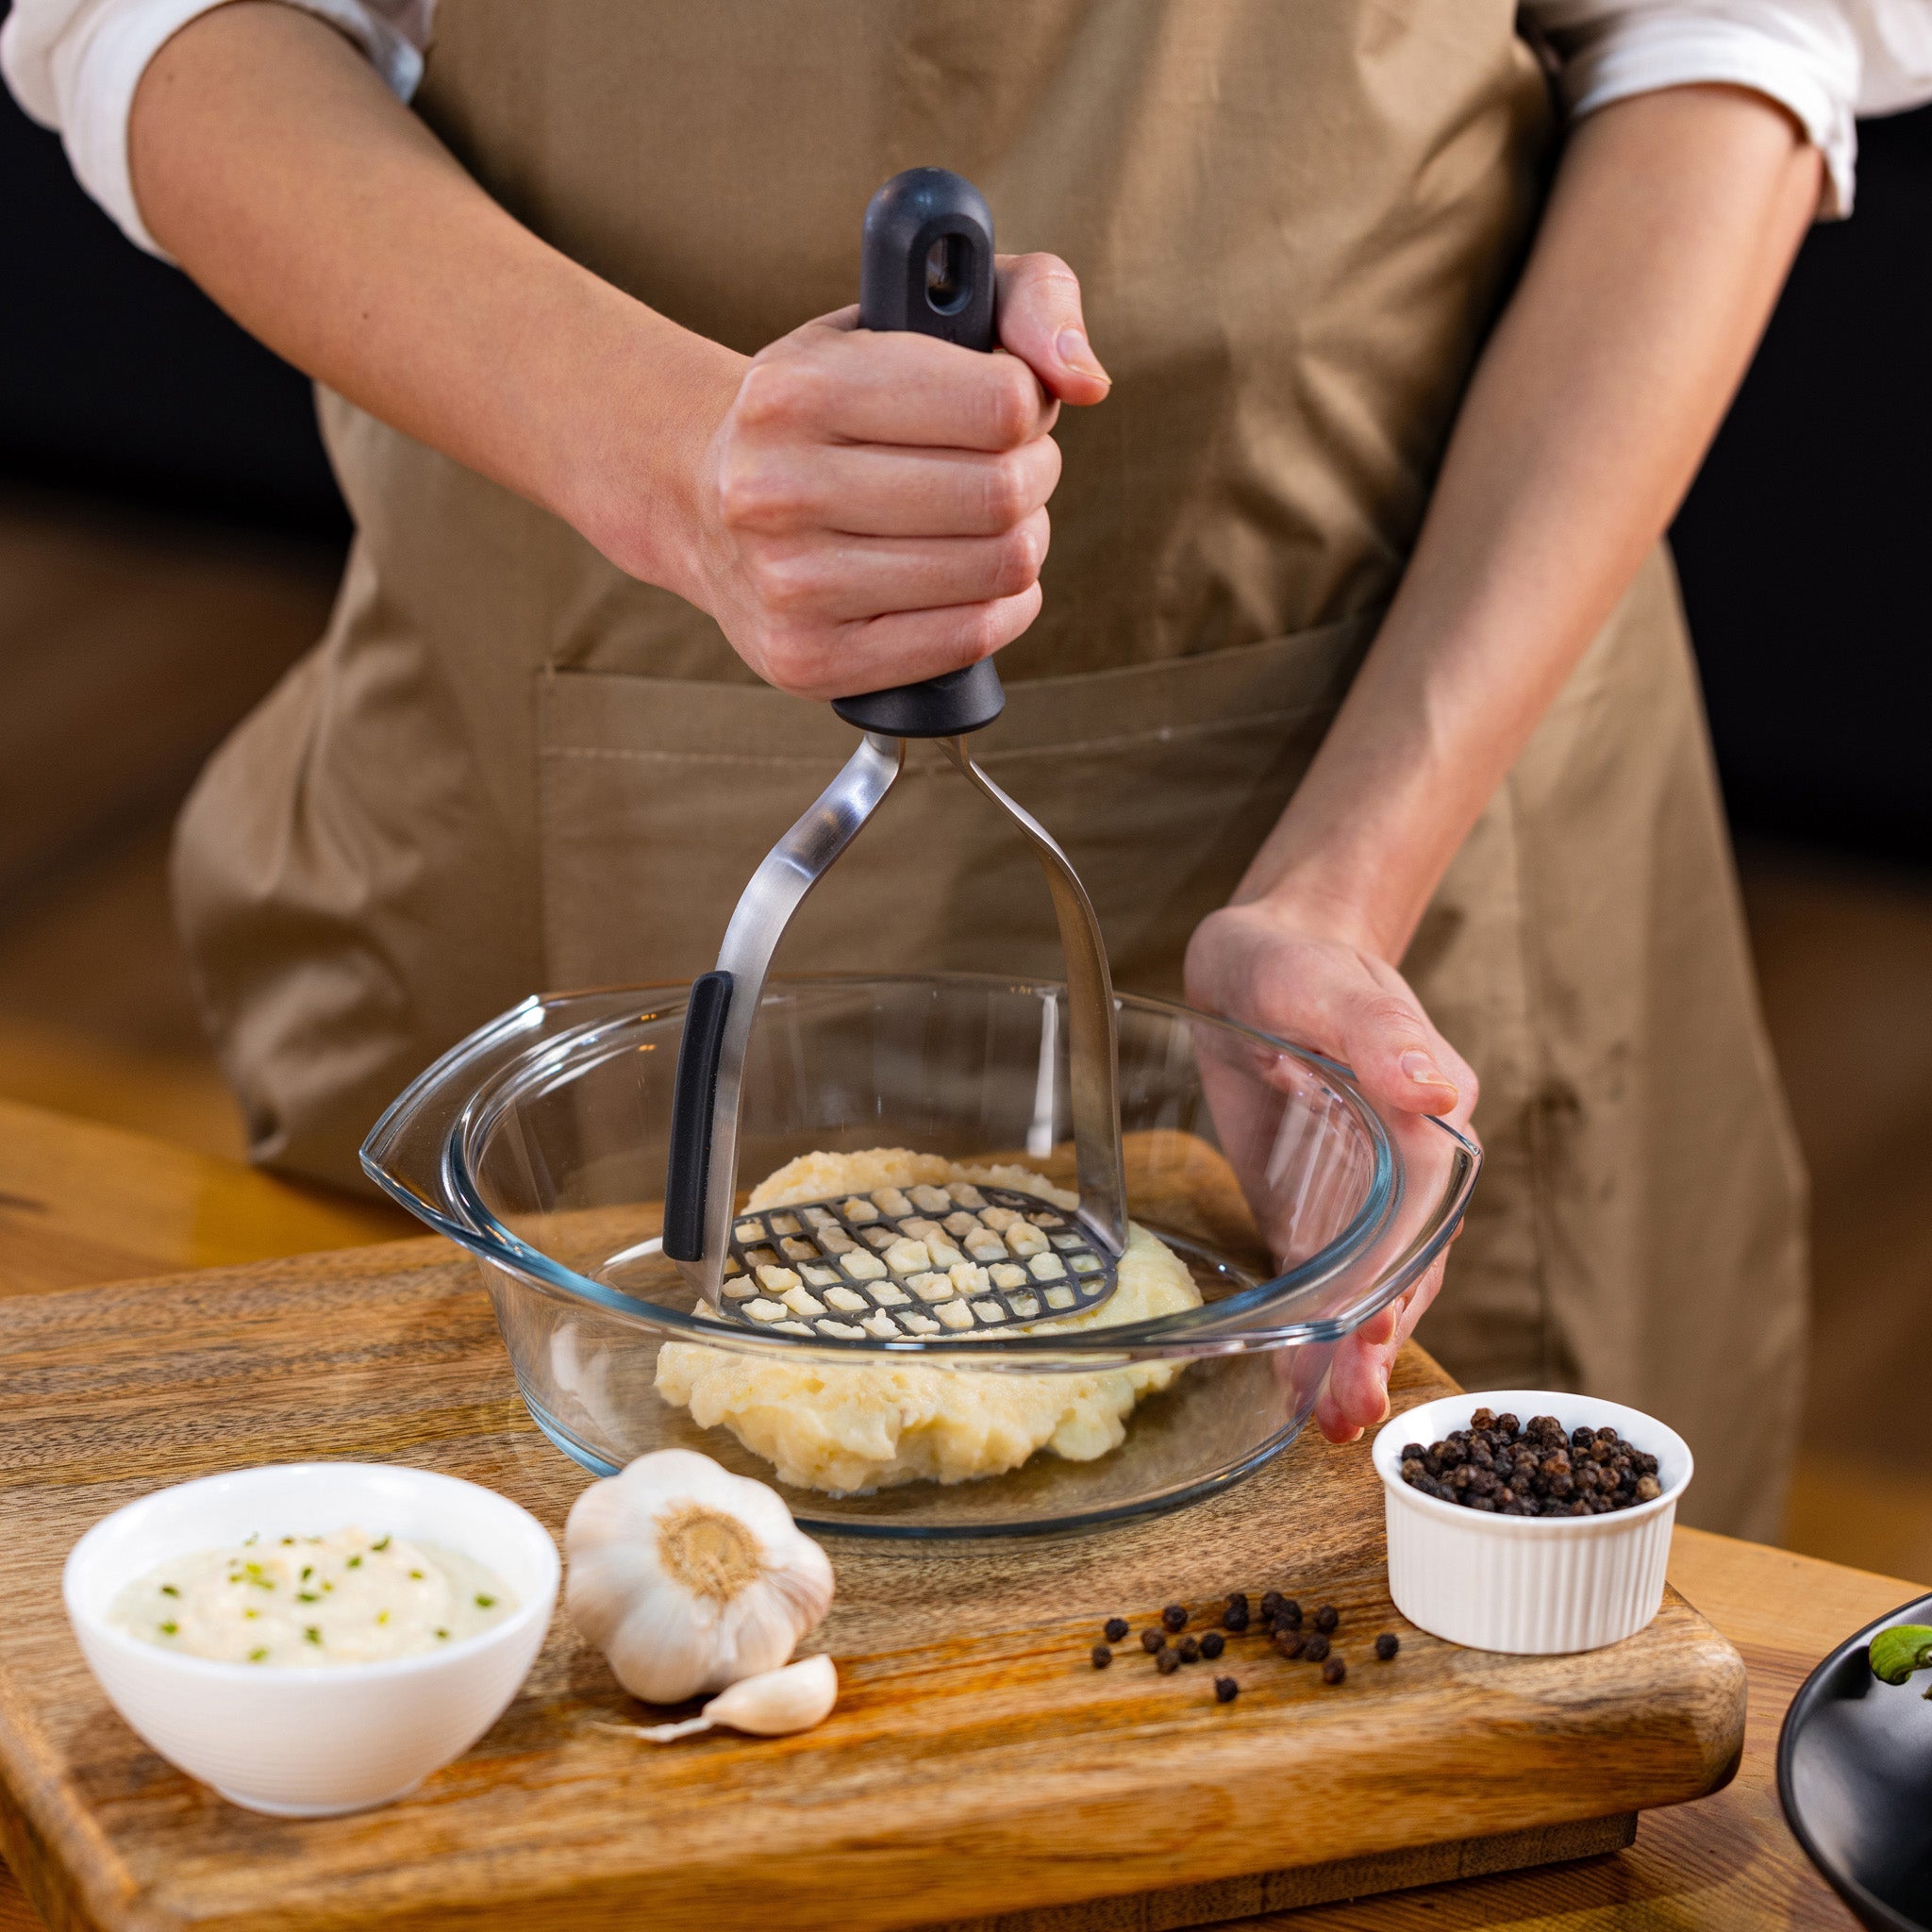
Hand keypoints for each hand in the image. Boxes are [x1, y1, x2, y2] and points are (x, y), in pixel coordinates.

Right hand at [633, 255, 1108, 699]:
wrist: (699, 499)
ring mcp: (789, 586)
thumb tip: (1086, 382)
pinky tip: (974, 580)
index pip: (1001, 404)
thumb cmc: (831, 400)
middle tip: (1006, 468)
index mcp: (800, 388)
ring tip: (984, 522)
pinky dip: (1003, 607)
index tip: (1004, 406)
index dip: (1030, 404)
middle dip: (1032, 476)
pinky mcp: (808, 661)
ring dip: (1022, 542)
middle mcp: (779, 490)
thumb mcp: (907, 309)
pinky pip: (970, 637)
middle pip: (1003, 494)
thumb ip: (1026, 300)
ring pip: (999, 567)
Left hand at [1184, 897, 1479, 1443]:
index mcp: (1431, 1123)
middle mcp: (1408, 1177)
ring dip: (1351, 1361)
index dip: (1402, 1276)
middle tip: (1353, 1411)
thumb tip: (1433, 1086)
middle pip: (1403, 1272)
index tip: (1381, 1331)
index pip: (1424, 1214)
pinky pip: (1322, 1288)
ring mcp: (1361, 1205)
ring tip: (1332, 1424)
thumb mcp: (1332, 985)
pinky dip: (1311, 1341)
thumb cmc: (1303, 961)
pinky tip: (1295, 1394)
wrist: (1263, 957)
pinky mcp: (1314, 1217)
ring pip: (1368, 1295)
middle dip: (1378, 1345)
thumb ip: (1382, 1035)